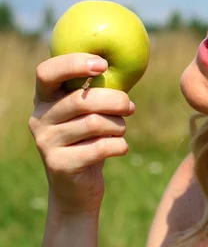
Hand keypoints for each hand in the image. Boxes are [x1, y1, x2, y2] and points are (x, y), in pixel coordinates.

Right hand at [29, 54, 134, 213]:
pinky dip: (119, 145)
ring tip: (120, 129)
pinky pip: (100, 147)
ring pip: (94, 123)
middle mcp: (39, 118)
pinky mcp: (59, 165)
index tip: (103, 64)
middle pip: (81, 100)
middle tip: (129, 106)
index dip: (74, 64)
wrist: (77, 185)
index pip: (47, 72)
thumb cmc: (91, 137)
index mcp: (45, 98)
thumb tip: (129, 61)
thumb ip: (102, 88)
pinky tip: (121, 147)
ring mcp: (46, 142)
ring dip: (118, 125)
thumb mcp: (92, 110)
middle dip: (114, 101)